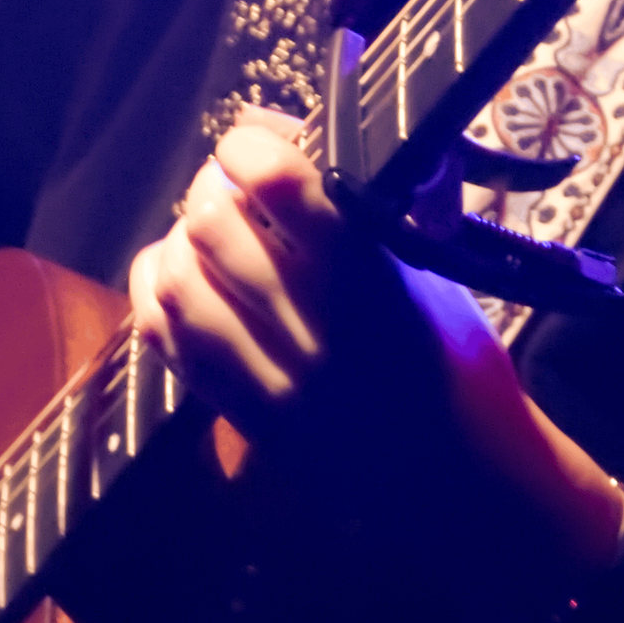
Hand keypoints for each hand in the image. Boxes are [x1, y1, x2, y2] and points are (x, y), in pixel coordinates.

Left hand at [127, 110, 623, 622]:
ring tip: (205, 236)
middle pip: (210, 225)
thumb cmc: (461, 363)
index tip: (257, 145)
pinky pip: (168, 344)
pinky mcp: (243, 415)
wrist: (465, 477)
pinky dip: (158, 296)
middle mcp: (310, 323)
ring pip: (175, 283)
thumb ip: (367, 214)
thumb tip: (301, 146)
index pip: (272, 182)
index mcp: (367, 277)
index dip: (247, 146)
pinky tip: (180, 279)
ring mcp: (268, 376)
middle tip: (231, 188)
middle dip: (211, 188)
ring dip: (179, 242)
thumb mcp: (432, 272)